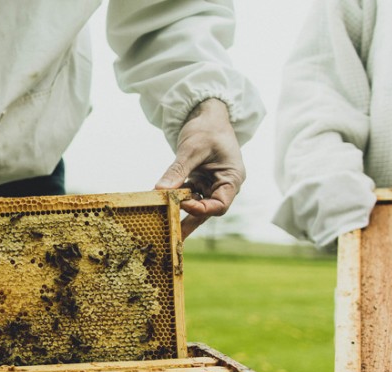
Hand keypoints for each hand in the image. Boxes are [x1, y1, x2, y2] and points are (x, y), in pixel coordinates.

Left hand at [156, 99, 244, 238]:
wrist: (207, 115)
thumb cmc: (207, 128)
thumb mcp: (192, 149)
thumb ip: (178, 170)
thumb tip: (160, 191)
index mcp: (232, 178)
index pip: (220, 205)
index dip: (201, 209)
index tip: (182, 203)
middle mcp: (223, 184)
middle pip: (207, 209)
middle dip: (188, 220)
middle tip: (171, 235)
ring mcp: (211, 183)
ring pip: (196, 204)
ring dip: (180, 212)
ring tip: (164, 228)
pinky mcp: (199, 180)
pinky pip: (187, 194)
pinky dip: (175, 199)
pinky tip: (160, 206)